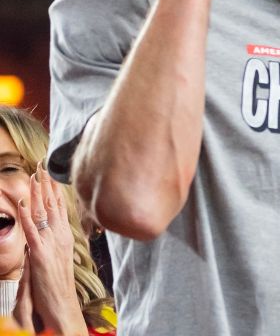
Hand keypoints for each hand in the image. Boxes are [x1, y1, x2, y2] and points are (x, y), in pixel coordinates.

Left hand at [10, 165, 85, 335]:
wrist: (63, 306)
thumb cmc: (58, 287)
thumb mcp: (56, 261)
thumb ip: (50, 245)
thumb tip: (41, 235)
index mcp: (66, 238)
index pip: (60, 208)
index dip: (54, 190)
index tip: (51, 174)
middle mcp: (61, 237)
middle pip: (54, 205)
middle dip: (47, 184)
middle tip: (42, 165)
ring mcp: (52, 244)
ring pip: (44, 213)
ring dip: (37, 193)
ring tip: (34, 175)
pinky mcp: (40, 254)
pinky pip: (32, 230)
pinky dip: (27, 215)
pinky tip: (22, 203)